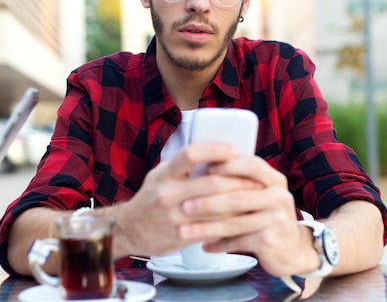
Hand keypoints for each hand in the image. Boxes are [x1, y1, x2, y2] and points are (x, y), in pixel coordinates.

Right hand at [113, 143, 262, 257]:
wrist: (129, 229)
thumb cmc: (151, 198)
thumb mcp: (161, 175)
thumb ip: (184, 166)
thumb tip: (218, 154)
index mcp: (164, 174)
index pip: (190, 155)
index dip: (214, 150)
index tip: (233, 150)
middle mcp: (168, 194)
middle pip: (211, 183)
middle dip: (238, 181)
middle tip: (256, 179)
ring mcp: (175, 216)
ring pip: (216, 209)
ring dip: (240, 203)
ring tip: (256, 197)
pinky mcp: (182, 236)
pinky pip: (213, 228)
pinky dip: (231, 222)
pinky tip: (244, 217)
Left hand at [176, 152, 317, 276]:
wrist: (292, 250)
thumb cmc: (266, 216)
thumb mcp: (260, 195)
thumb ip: (240, 183)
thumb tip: (201, 170)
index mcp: (274, 179)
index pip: (251, 165)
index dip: (226, 166)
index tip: (202, 168)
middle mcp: (279, 196)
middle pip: (238, 196)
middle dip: (207, 202)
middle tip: (184, 206)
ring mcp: (277, 219)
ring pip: (235, 222)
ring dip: (206, 228)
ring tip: (185, 230)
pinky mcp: (271, 241)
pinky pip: (238, 241)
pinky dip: (219, 244)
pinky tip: (204, 246)